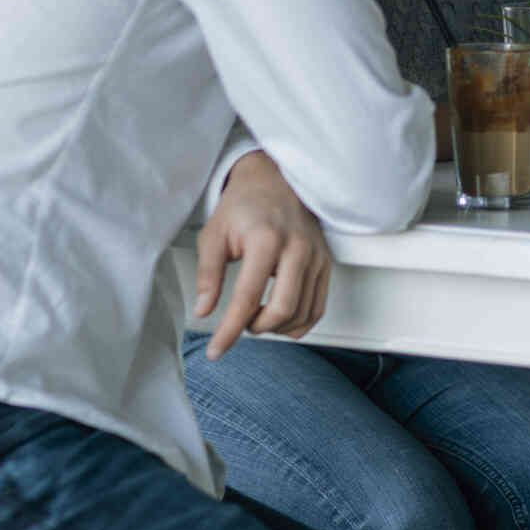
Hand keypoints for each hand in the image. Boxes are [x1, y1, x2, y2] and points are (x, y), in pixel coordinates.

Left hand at [193, 151, 331, 358]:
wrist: (275, 179)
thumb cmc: (244, 205)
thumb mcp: (214, 234)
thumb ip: (208, 274)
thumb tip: (204, 310)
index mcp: (266, 239)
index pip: (247, 297)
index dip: (229, 330)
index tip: (216, 350)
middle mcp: (297, 248)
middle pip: (282, 310)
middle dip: (256, 327)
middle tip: (240, 322)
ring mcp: (315, 255)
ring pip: (303, 313)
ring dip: (277, 327)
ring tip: (257, 317)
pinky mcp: (325, 262)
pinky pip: (318, 307)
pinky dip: (299, 323)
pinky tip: (280, 319)